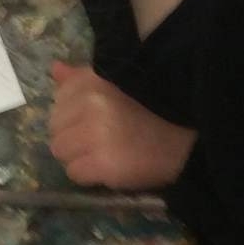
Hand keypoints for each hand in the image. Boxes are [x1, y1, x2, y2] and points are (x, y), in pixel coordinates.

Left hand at [48, 62, 195, 189]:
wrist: (188, 142)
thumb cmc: (154, 113)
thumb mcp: (118, 84)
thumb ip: (82, 78)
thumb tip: (55, 69)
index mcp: (96, 79)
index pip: (59, 99)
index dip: (74, 114)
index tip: (96, 119)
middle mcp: (92, 102)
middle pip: (56, 128)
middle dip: (74, 137)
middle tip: (103, 140)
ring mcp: (96, 133)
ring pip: (61, 152)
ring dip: (80, 157)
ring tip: (106, 154)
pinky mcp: (103, 163)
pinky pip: (75, 173)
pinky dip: (90, 175)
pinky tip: (111, 168)